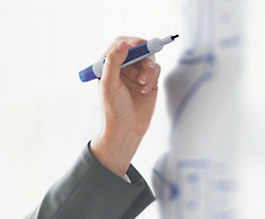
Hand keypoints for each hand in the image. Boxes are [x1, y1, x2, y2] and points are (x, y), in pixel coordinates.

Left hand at [91, 37, 161, 176]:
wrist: (126, 129)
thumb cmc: (113, 109)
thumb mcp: (109, 84)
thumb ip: (114, 62)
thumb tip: (123, 44)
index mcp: (108, 65)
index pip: (120, 44)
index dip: (131, 42)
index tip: (140, 45)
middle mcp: (123, 67)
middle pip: (138, 49)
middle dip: (143, 56)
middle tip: (146, 65)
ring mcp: (136, 73)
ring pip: (149, 59)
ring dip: (148, 70)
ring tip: (142, 84)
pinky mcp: (149, 81)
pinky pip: (155, 70)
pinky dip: (152, 79)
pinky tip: (144, 90)